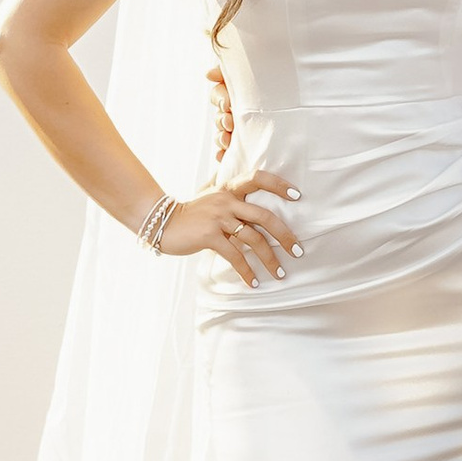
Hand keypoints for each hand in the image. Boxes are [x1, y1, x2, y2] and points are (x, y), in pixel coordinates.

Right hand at [162, 169, 300, 284]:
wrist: (162, 222)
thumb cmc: (191, 212)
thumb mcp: (210, 194)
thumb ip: (229, 191)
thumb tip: (248, 189)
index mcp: (229, 188)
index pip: (258, 178)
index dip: (279, 185)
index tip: (298, 196)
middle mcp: (226, 200)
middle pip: (264, 216)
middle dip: (285, 235)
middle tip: (299, 251)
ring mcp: (218, 217)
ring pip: (253, 239)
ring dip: (269, 259)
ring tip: (280, 274)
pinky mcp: (209, 236)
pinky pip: (234, 255)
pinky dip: (246, 271)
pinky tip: (253, 282)